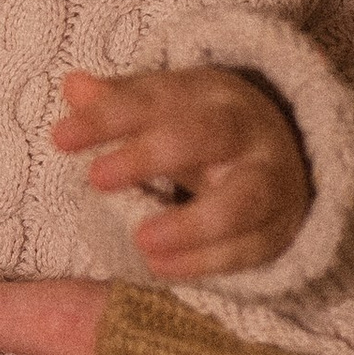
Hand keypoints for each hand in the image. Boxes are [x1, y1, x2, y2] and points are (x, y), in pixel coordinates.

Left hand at [54, 64, 308, 278]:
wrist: (291, 157)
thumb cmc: (203, 130)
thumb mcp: (165, 108)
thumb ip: (119, 102)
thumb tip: (73, 87)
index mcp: (208, 94)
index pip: (154, 98)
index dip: (108, 116)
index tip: (61, 139)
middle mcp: (244, 132)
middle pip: (205, 136)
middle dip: (151, 156)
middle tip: (96, 178)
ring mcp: (267, 181)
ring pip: (242, 200)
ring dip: (191, 224)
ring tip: (141, 241)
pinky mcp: (275, 228)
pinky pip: (247, 248)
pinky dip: (204, 262)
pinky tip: (159, 267)